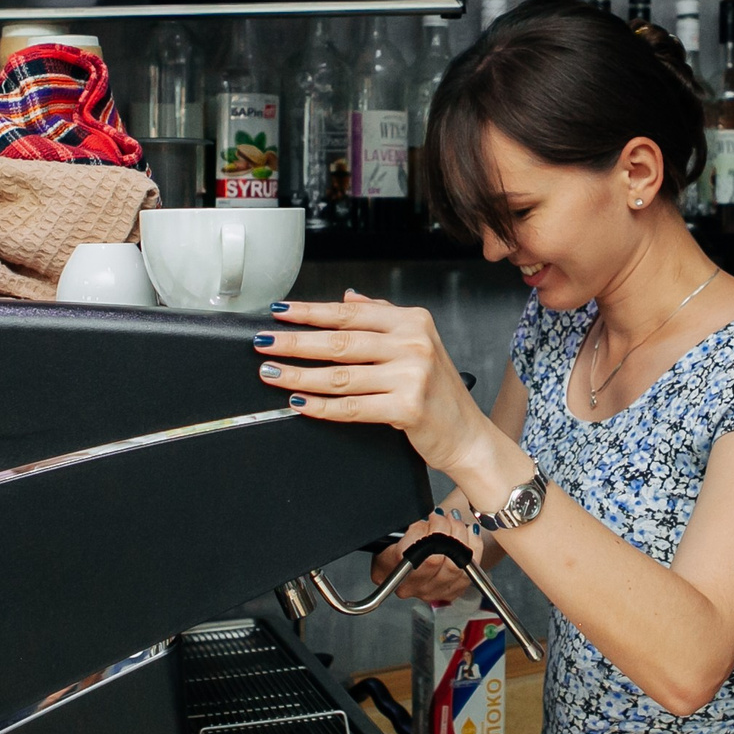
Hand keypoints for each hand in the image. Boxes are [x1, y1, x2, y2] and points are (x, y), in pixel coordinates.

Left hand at [259, 291, 502, 475]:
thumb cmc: (440, 393)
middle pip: (340, 341)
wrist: (468, 435)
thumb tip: (347, 298)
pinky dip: (321, 406)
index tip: (279, 312)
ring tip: (272, 374)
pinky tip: (300, 402)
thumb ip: (383, 317)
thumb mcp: (419, 343)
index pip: (349, 313)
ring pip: (340, 376)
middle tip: (264, 343)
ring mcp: (412, 376)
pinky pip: (352, 407)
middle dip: (295, 342)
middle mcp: (413, 344)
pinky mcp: (407, 408)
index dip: (309, 312)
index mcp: (413, 322)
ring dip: (299, 375)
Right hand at [369, 504, 482, 603]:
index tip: (428, 517)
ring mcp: (433, 591)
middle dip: (443, 529)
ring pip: (455, 564)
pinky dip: (473, 546)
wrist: (411, 556)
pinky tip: (469, 533)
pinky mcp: (452, 591)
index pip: (411, 553)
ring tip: (454, 521)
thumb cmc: (400, 540)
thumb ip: (405, 525)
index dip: (424, 530)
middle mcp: (409, 586)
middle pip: (434, 560)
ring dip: (459, 535)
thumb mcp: (393, 529)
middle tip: (442, 516)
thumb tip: (426, 516)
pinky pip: (471, 568)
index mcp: (386, 571)